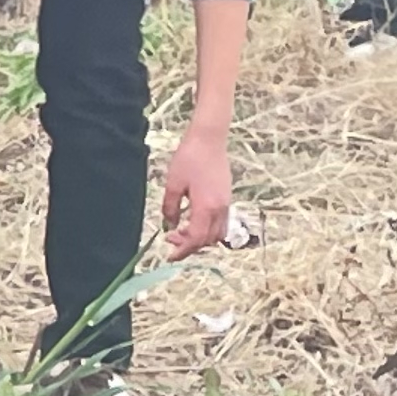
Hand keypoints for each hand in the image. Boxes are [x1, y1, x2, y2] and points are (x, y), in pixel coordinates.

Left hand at [162, 117, 232, 258]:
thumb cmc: (188, 158)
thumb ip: (170, 208)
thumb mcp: (173, 184)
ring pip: (217, 233)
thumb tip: (169, 226)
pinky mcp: (227, 197)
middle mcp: (220, 209)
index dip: (183, 250)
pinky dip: (207, 229)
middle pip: (208, 240)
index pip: (196, 239)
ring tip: (180, 231)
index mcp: (206, 207)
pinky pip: (221, 223)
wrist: (209, 140)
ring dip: (200, 238)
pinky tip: (192, 220)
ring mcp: (226, 203)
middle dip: (190, 245)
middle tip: (170, 240)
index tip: (169, 255)